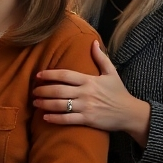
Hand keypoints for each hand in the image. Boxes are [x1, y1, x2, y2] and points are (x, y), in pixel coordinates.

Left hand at [34, 41, 151, 145]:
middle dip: (43, 90)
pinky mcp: (87, 119)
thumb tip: (93, 42)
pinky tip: (45, 117)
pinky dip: (54, 118)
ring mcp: (86, 107)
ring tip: (35, 103)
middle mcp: (86, 93)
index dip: (50, 74)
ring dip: (45, 104)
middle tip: (34, 91)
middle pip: (59, 90)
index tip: (39, 75)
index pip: (66, 75)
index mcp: (90, 80)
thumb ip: (101, 58)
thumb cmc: (119, 92)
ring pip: (60, 105)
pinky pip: (66, 119)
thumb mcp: (112, 73)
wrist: (129, 112)